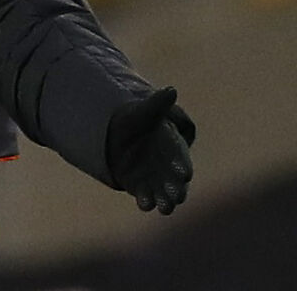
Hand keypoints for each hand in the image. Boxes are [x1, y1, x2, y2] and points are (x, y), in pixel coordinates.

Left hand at [106, 87, 194, 214]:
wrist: (112, 133)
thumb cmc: (131, 119)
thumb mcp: (141, 111)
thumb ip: (156, 104)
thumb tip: (172, 89)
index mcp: (170, 144)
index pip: (178, 155)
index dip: (181, 163)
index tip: (183, 172)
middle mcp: (167, 164)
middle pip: (174, 178)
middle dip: (176, 186)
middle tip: (176, 195)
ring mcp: (156, 177)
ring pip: (164, 191)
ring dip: (166, 199)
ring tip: (165, 208)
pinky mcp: (142, 187)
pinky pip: (146, 196)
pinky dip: (146, 201)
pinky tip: (144, 205)